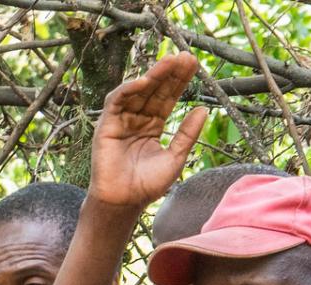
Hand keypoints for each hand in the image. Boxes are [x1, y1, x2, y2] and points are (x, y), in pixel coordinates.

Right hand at [88, 53, 207, 209]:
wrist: (124, 202)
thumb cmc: (147, 185)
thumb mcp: (176, 157)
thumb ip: (188, 134)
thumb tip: (204, 109)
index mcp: (152, 126)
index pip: (168, 98)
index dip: (180, 82)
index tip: (194, 65)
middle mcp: (137, 120)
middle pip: (155, 90)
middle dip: (170, 73)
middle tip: (186, 56)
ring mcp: (121, 121)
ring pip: (137, 91)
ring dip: (153, 75)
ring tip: (170, 62)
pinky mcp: (106, 125)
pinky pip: (116, 101)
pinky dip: (128, 89)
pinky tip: (144, 81)